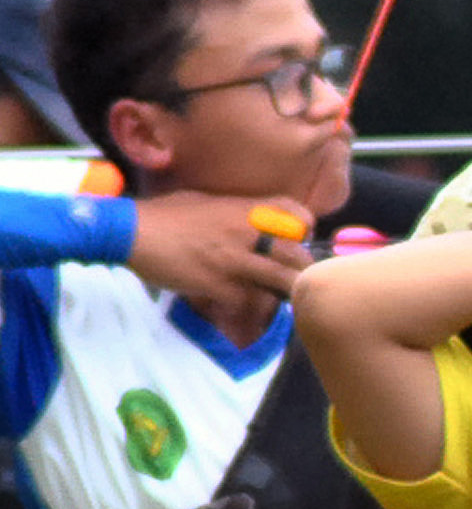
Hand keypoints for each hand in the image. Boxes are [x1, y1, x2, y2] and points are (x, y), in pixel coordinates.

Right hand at [125, 192, 312, 307]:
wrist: (131, 231)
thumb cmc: (165, 214)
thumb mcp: (207, 201)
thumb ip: (235, 212)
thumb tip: (252, 221)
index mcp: (245, 210)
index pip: (296, 214)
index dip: (304, 229)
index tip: (298, 239)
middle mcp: (246, 233)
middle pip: (298, 254)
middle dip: (302, 268)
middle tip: (294, 276)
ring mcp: (234, 260)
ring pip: (281, 280)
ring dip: (284, 291)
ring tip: (280, 295)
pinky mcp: (217, 284)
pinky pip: (249, 300)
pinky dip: (250, 306)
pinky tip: (243, 305)